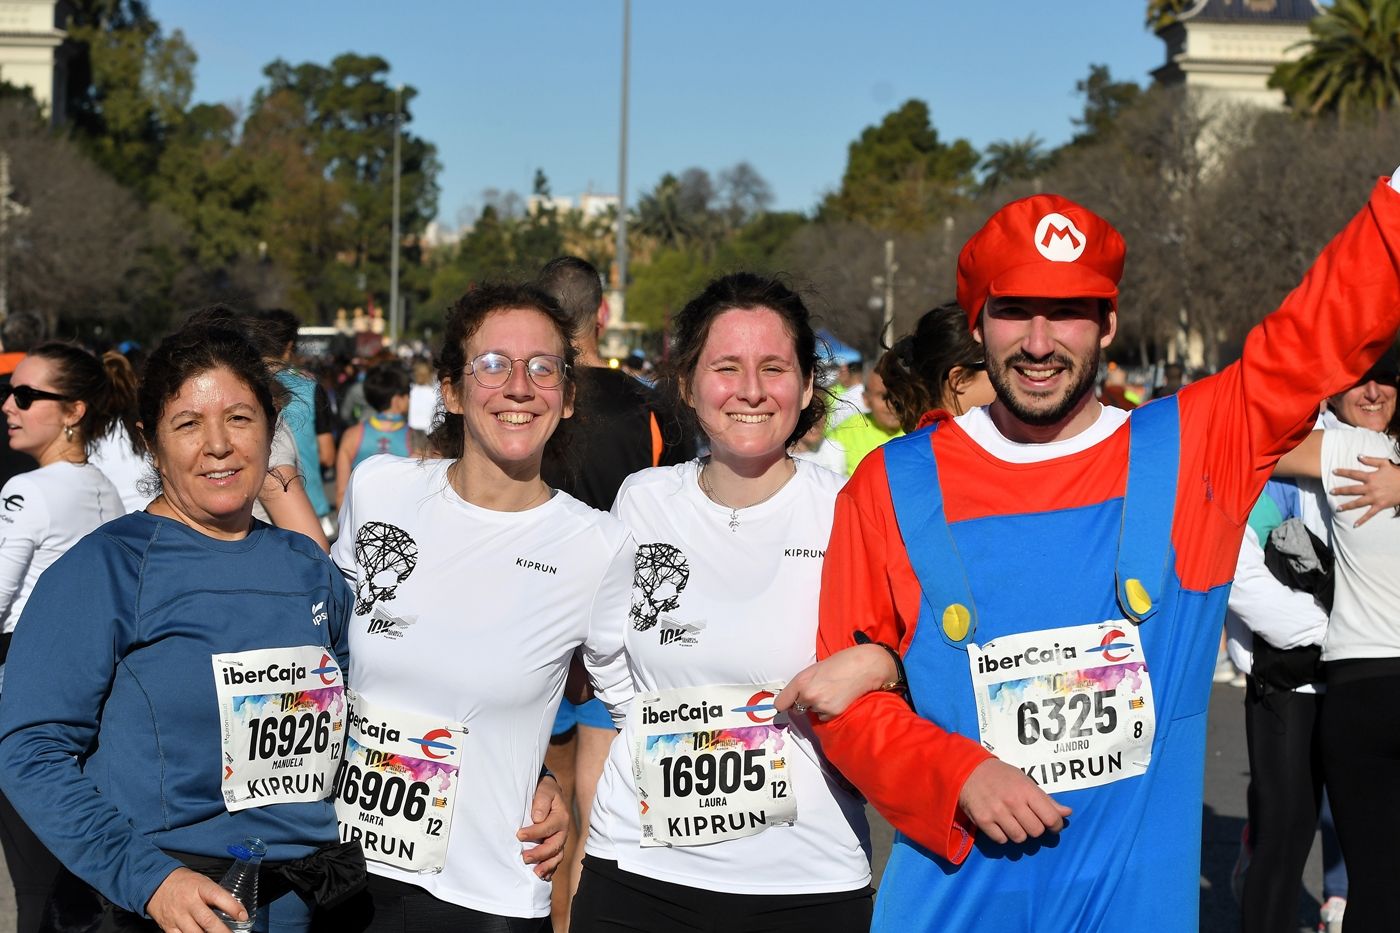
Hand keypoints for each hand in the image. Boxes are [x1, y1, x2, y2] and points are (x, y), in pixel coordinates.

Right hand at [146, 866, 244, 932]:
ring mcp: (178, 917)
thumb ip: (215, 895)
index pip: (219, 897)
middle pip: (208, 921)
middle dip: (222, 931)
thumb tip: (233, 908)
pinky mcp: (169, 927)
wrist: (156, 884)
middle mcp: (189, 903)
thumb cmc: (184, 882)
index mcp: (200, 888)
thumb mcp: (202, 882)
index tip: (243, 916)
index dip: (233, 907)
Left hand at [518, 773, 568, 879]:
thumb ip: (541, 802)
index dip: (533, 833)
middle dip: (540, 854)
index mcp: (561, 817)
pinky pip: (555, 860)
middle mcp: (563, 831)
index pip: (547, 827)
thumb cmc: (545, 792)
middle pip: (554, 846)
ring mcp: (559, 840)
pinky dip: (550, 869)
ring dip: (547, 866)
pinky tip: (543, 876)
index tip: (519, 835)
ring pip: (557, 856)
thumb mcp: (544, 791)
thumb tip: (537, 818)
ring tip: (536, 873)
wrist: (549, 793)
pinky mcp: (555, 846)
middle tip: (525, 858)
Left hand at [775, 644, 896, 720]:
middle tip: (816, 692)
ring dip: (817, 707)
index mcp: (801, 681)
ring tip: (830, 692)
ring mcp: (820, 706)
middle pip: (795, 709)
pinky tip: (837, 699)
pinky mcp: (832, 713)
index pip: (781, 703)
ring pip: (811, 712)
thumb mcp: (814, 669)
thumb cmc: (840, 663)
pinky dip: (827, 711)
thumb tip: (794, 697)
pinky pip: (823, 717)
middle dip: (802, 704)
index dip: (784, 703)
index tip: (786, 704)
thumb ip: (802, 683)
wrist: (864, 666)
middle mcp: (808, 695)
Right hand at [957, 758, 1071, 844]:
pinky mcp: (982, 820)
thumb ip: (1046, 799)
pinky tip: (1000, 825)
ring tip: (1014, 823)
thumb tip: (1067, 813)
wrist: (968, 770)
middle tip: (1028, 821)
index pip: (1051, 818)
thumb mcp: (1025, 781)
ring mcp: (997, 812)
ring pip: (1019, 838)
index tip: (1052, 825)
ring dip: (1019, 833)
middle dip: (1035, 829)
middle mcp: (1013, 802)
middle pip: (1036, 831)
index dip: (1056, 825)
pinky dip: (1003, 835)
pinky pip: (1001, 840)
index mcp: (1026, 790)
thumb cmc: (1002, 776)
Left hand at [1333, 456, 1399, 526]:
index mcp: (1371, 477)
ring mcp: (1375, 498)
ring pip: (1357, 503)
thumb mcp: (1385, 463)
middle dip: (1340, 491)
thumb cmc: (1397, 473)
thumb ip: (1371, 460)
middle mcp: (1370, 488)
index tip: (1333, 471)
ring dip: (1347, 506)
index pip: (1353, 474)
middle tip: (1330, 492)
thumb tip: (1359, 456)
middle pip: (1352, 489)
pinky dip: (1362, 520)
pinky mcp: (1380, 505)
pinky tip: (1354, 525)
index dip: (1343, 472)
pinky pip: (1369, 514)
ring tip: (1337, 508)